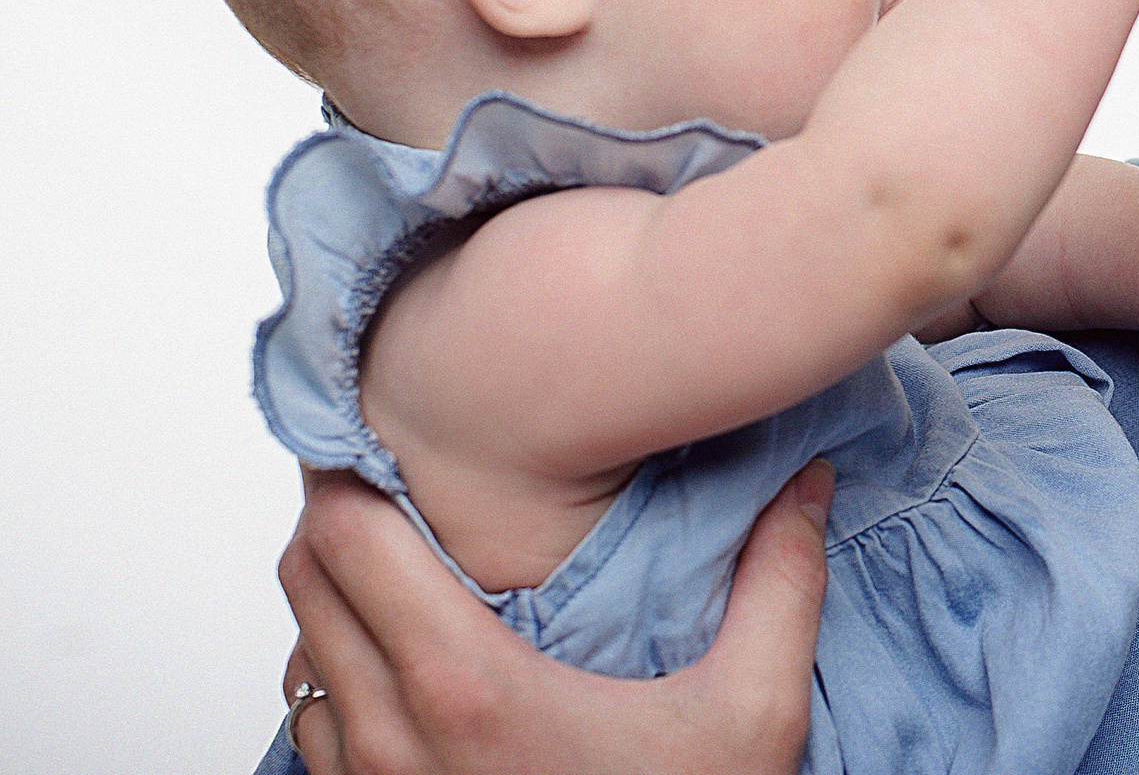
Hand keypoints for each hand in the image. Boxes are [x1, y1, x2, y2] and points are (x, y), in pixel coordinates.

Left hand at [276, 460, 832, 774]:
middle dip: (348, 511)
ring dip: (342, 596)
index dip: (360, 464)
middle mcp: (390, 733)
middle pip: (303, 570)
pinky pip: (312, 719)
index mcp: (464, 686)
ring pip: (299, 645)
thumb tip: (810, 487)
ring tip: (420, 570)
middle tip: (419, 481)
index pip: (343, 532)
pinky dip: (342, 673)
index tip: (411, 435)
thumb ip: (781, 586)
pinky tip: (418, 664)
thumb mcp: (751, 715)